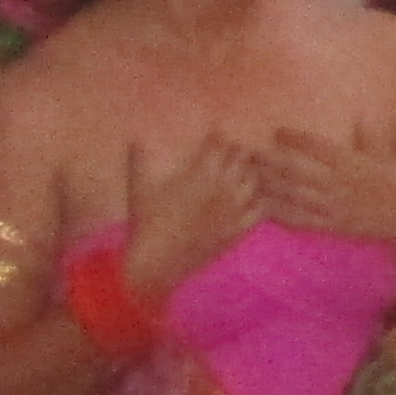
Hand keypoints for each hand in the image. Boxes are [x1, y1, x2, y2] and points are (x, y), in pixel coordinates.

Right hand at [116, 128, 264, 310]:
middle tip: (232, 150)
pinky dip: (261, 201)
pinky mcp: (237, 230)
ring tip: (244, 170)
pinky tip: (254, 199)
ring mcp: (234, 209)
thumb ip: (138, 159)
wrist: (158, 260)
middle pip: (242, 158)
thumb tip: (134, 137)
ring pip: (256, 181)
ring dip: (252, 172)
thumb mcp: (139, 186)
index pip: (220, 144)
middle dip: (238, 150)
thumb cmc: (147, 221)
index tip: (216, 133)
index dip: (219, 136)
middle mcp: (223, 186)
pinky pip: (261, 211)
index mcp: (202, 172)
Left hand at [249, 112, 395, 266]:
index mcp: (355, 161)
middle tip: (249, 152)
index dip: (296, 138)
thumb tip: (360, 116)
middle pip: (298, 169)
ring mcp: (337, 206)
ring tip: (249, 177)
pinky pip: (304, 221)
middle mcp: (342, 183)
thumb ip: (371, 136)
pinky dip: (282, 215)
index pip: (319, 146)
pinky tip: (265, 209)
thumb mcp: (391, 155)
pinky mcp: (336, 227)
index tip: (278, 131)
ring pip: (295, 195)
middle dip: (271, 160)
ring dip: (270, 186)